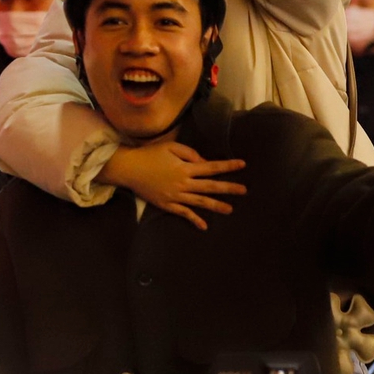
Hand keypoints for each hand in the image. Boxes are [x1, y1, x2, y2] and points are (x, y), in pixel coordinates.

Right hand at [101, 140, 245, 228]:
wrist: (129, 169)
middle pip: (210, 186)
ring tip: (230, 209)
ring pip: (200, 202)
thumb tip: (203, 162)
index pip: (211, 167)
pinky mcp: (167, 205)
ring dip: (216, 205)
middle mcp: (183, 183)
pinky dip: (194, 220)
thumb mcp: (170, 147)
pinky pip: (183, 213)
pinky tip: (204, 226)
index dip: (227, 166)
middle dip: (228, 188)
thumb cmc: (150, 155)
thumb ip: (189, 153)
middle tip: (244, 191)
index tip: (242, 164)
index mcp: (185, 167)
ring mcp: (175, 196)